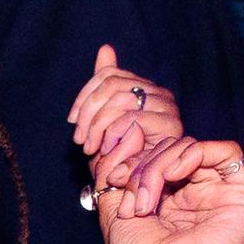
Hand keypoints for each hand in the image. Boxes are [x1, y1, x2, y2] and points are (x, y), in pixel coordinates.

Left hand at [69, 45, 184, 198]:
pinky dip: (112, 135)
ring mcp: (167, 109)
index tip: (72, 121)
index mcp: (145, 89)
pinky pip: (131, 118)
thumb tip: (105, 48)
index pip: (109, 75)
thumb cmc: (119, 161)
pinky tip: (106, 151)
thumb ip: (103, 88)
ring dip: (98, 126)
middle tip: (80, 140)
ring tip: (90, 149)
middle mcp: (160, 94)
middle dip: (89, 113)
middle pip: (112, 85)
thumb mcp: (104, 124)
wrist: (136, 196)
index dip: (85, 96)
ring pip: (119, 100)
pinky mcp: (170, 127)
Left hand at [97, 132, 243, 243]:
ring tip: (147, 200)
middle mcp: (197, 193)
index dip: (135, 157)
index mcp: (170, 197)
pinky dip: (194, 154)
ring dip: (161, 165)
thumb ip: (117, 164)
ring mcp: (220, 193)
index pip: (156, 153)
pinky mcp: (243, 194)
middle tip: (132, 200)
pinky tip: (174, 176)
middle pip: (172, 148)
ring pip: (192, 148)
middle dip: (144, 166)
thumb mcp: (113, 203)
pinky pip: (227, 151)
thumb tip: (132, 129)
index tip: (115, 177)